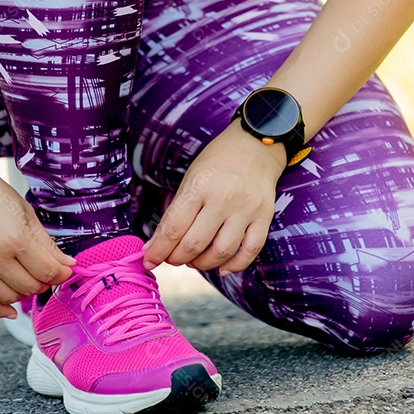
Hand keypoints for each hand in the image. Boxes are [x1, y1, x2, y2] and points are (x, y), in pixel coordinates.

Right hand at [0, 159, 74, 317]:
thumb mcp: (24, 212)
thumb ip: (46, 243)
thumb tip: (67, 265)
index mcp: (15, 239)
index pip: (47, 271)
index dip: (62, 273)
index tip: (66, 269)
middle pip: (30, 286)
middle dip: (45, 281)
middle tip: (48, 270)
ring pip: (9, 297)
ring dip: (25, 292)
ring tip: (29, 277)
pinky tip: (11, 310)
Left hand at [143, 119, 283, 275]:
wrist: (256, 146)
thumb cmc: (217, 163)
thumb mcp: (191, 180)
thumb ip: (175, 213)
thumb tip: (154, 246)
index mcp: (200, 186)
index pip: (174, 228)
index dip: (158, 250)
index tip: (149, 261)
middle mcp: (223, 198)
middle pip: (195, 244)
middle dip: (177, 259)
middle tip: (172, 259)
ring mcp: (246, 209)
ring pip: (222, 252)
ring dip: (203, 264)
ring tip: (194, 261)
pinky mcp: (264, 216)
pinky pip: (250, 250)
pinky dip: (235, 265)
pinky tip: (222, 267)